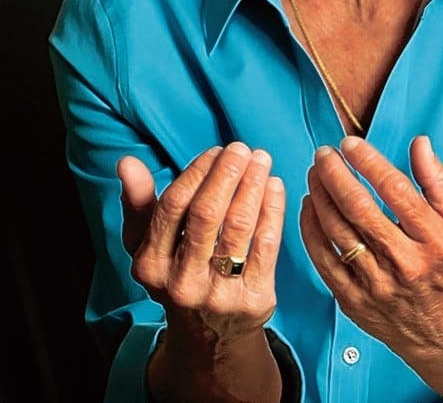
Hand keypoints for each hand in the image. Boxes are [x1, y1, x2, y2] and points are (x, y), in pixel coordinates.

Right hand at [117, 142, 284, 342]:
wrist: (209, 335)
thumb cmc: (177, 271)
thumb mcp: (147, 245)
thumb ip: (138, 202)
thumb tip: (127, 162)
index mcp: (151, 265)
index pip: (174, 206)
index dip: (197, 172)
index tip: (215, 150)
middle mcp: (182, 282)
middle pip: (208, 213)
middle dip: (227, 173)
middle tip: (242, 148)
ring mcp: (218, 294)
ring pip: (240, 226)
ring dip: (253, 185)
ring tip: (261, 159)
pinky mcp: (253, 300)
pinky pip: (267, 245)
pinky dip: (273, 209)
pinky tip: (274, 186)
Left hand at [299, 135, 442, 391]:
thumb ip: (439, 180)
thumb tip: (419, 143)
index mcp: (435, 239)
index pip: (396, 190)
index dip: (369, 162)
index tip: (350, 143)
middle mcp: (406, 263)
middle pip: (360, 209)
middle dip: (335, 174)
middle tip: (323, 153)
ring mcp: (377, 285)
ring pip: (337, 231)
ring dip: (320, 195)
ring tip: (314, 173)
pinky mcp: (353, 300)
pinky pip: (323, 258)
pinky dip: (311, 227)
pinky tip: (308, 204)